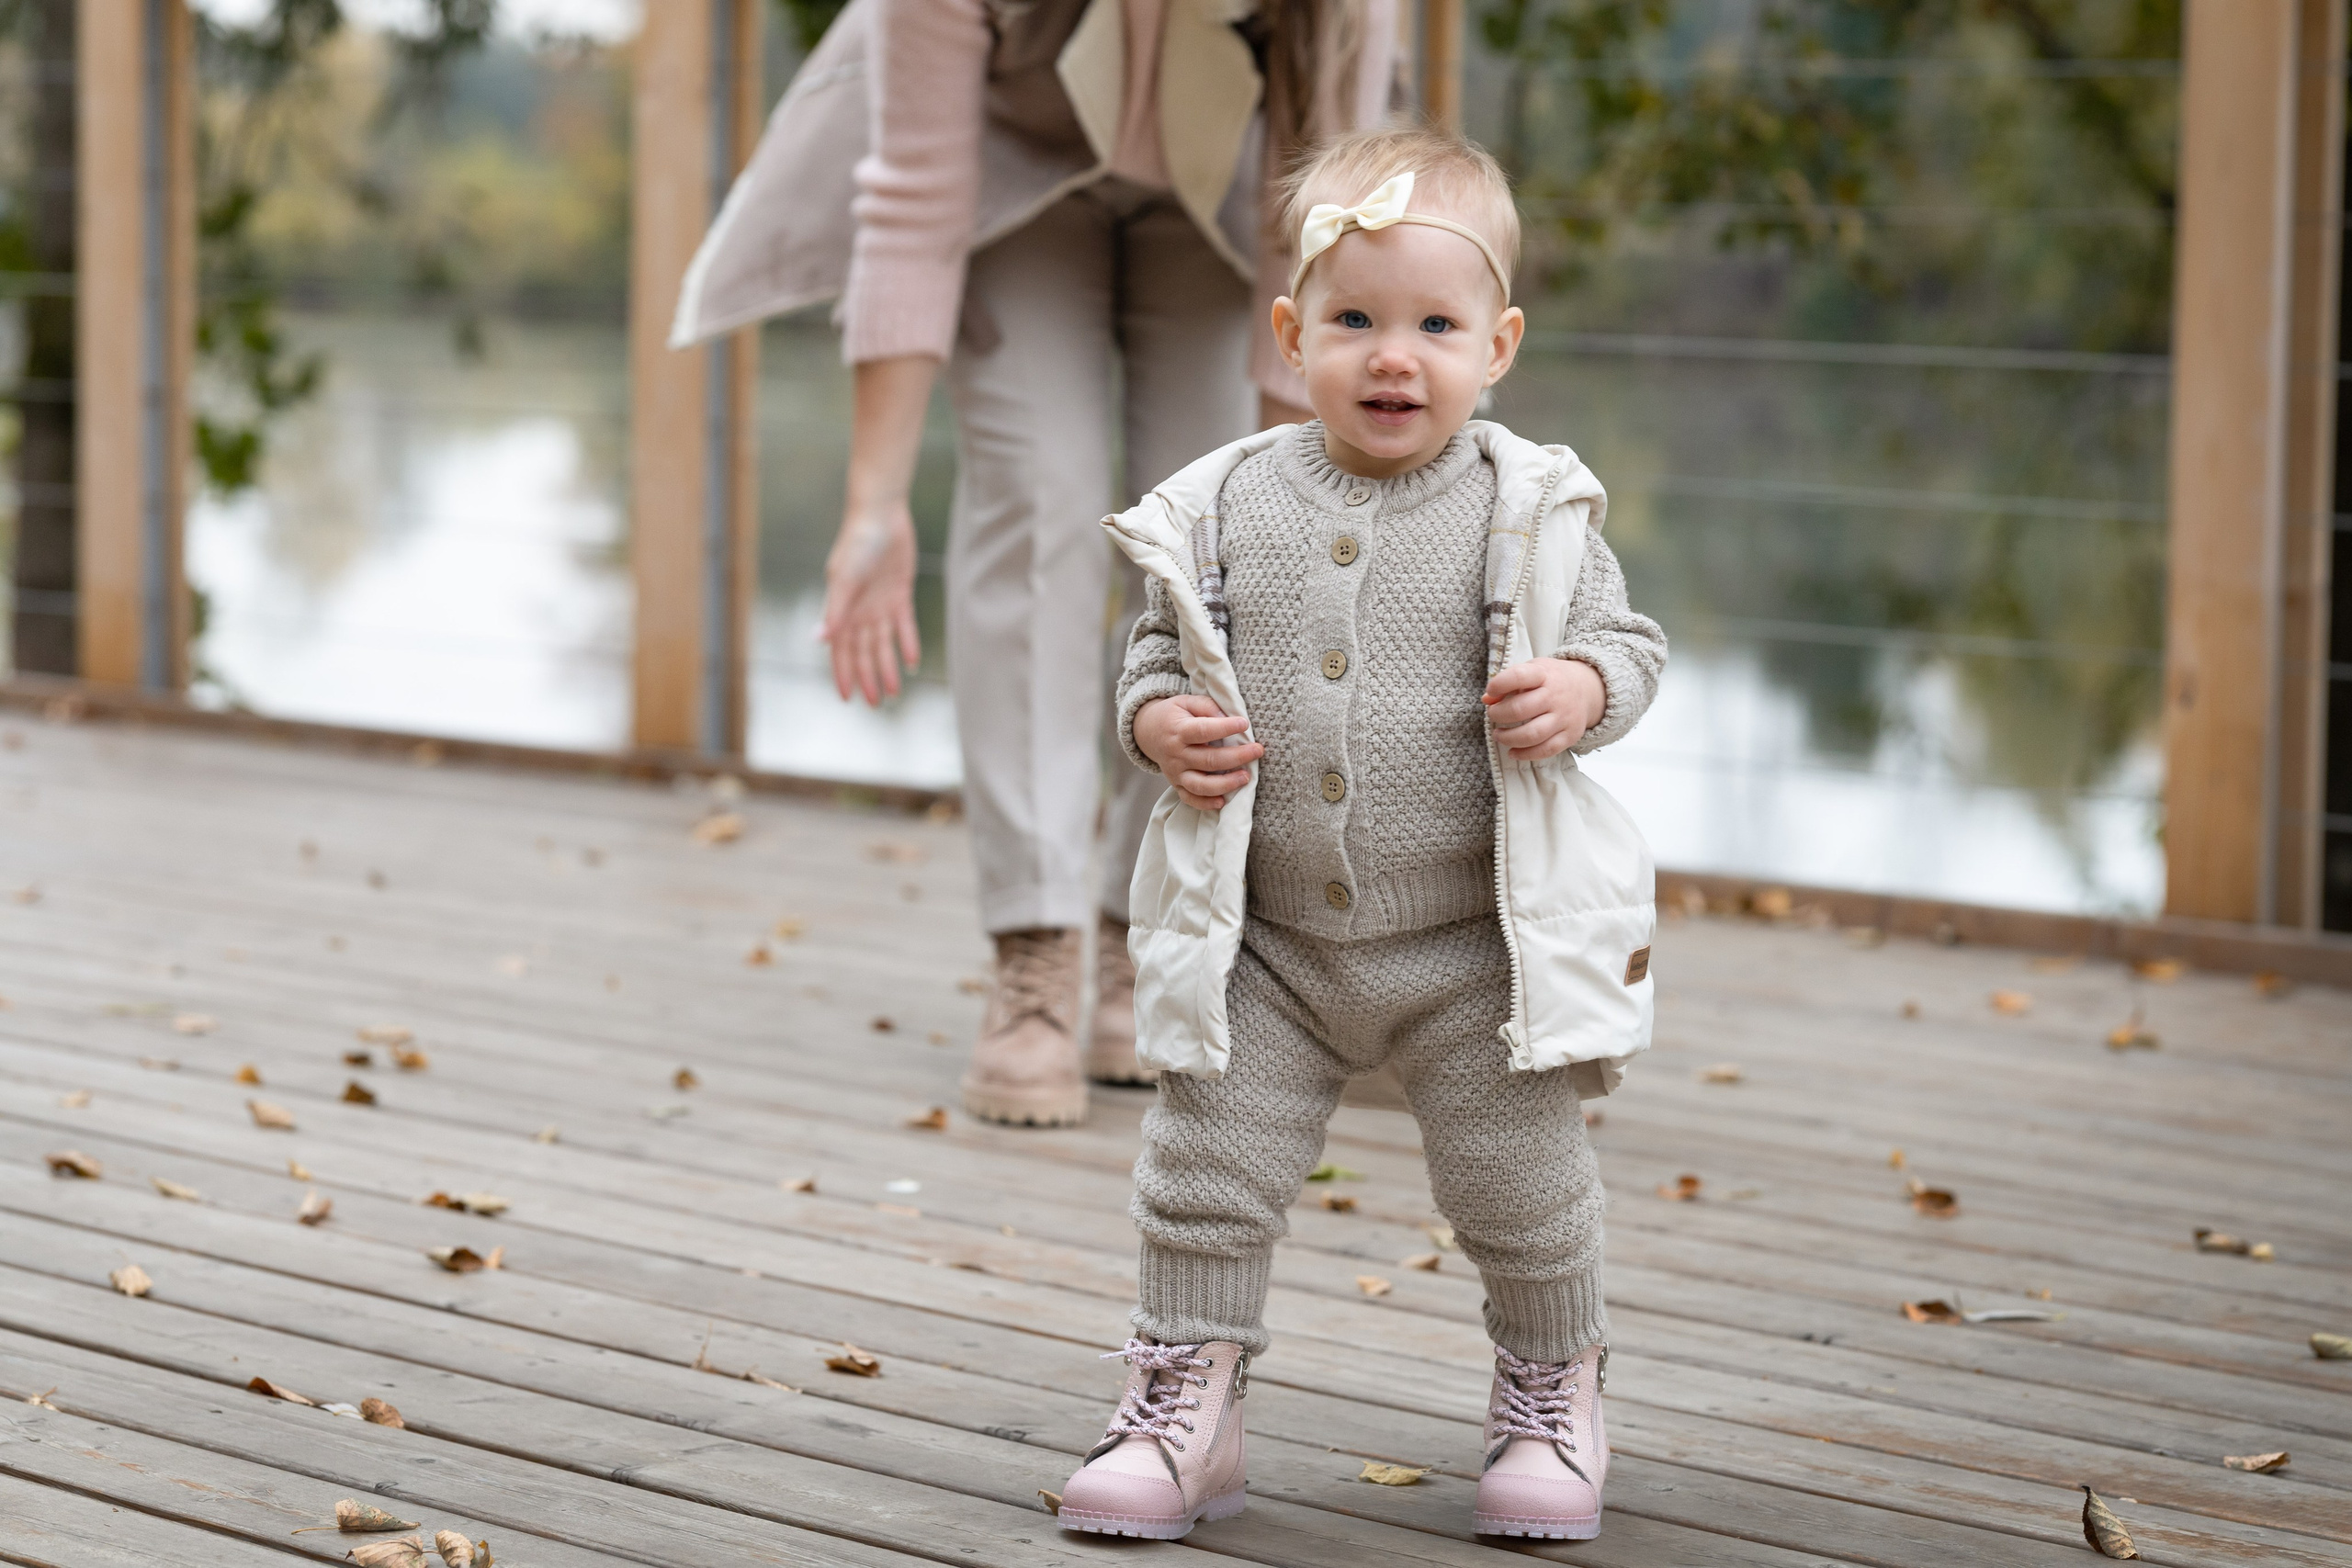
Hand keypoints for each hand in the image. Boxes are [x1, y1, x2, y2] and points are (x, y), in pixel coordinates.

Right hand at [819, 500, 919, 704]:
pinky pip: (905, 625)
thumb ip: (835, 611)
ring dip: (888, 667)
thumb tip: (818, 639)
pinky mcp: (900, 594)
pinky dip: (907, 643)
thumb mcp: (844, 579)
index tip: (847, 698)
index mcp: (842, 609)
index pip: (840, 650)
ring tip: (895, 692)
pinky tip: (912, 662)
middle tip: (875, 704)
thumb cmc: (856, 544)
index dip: (843, 673)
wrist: (880, 516)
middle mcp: (860, 611)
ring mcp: (880, 604)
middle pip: (864, 652)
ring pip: (884, 644)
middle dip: (868, 678)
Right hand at [1134, 694, 1263, 810]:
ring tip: (1246, 777)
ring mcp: (1175, 772)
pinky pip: (1190, 799)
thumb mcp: (1186, 701)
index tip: (1244, 724)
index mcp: (1178, 730)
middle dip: (1237, 756)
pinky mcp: (1176, 784)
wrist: (1147, 732)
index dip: (1225, 728)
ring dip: (1225, 784)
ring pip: (1201, 785)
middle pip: (1208, 760)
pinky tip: (1223, 801)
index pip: (1203, 731)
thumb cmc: (1173, 715)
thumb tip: (1227, 717)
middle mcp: (1176, 754)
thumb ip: (1206, 706)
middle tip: (1258, 750)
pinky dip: (1206, 804)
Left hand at [1482, 658, 1605, 761]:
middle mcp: (1556, 695)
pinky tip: (1513, 752)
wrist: (1587, 688)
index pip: (1519, 676)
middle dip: (1498, 715)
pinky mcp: (1570, 735)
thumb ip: (1508, 683)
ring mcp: (1564, 717)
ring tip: (1499, 735)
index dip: (1499, 684)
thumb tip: (1486, 699)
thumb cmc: (1551, 680)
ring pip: (1532, 734)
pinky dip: (1525, 754)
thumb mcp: (1531, 671)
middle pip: (1520, 709)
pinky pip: (1545, 750)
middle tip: (1493, 715)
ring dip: (1508, 738)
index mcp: (1544, 674)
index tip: (1490, 690)